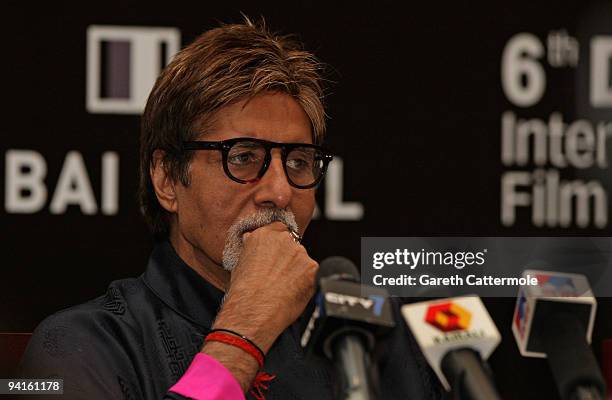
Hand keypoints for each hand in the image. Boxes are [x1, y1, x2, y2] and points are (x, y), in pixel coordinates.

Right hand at [214, 221, 317, 352]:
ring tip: (284, 288)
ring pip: (302, 260)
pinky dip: (306, 283)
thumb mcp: (240, 263)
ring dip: (297, 271)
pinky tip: (293, 293)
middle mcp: (284, 239)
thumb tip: (252, 240)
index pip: (279, 229)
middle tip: (279, 275)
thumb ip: (253, 247)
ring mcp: (300, 253)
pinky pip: (312, 274)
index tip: (277, 254)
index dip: (279, 244)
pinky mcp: (312, 268)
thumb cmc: (243, 292)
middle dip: (289, 258)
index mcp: (264, 234)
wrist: (253, 312)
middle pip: (293, 244)